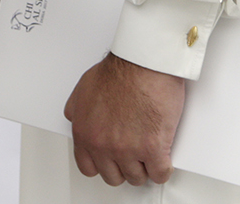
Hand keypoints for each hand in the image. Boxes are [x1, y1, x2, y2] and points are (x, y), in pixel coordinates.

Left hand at [63, 53, 186, 186]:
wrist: (144, 61)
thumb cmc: (120, 69)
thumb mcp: (85, 86)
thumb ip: (77, 108)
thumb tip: (76, 118)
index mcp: (85, 132)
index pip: (88, 166)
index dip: (102, 164)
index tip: (110, 161)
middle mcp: (103, 144)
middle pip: (113, 175)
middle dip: (123, 167)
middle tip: (131, 156)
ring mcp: (127, 149)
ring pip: (136, 177)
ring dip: (144, 167)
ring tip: (149, 155)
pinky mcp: (152, 148)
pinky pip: (159, 173)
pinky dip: (163, 169)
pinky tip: (164, 159)